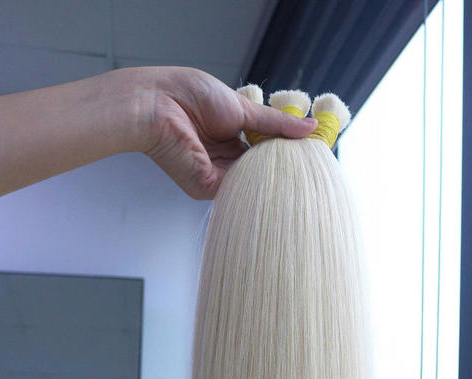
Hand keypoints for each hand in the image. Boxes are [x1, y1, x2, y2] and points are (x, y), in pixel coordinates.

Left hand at [136, 67, 317, 199]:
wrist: (158, 103)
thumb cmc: (190, 95)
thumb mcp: (243, 108)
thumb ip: (276, 123)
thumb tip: (310, 127)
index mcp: (229, 137)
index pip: (263, 151)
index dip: (285, 152)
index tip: (309, 152)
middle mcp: (223, 159)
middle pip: (260, 169)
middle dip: (283, 166)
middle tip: (312, 164)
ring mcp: (216, 175)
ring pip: (253, 182)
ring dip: (273, 176)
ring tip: (300, 169)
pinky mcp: (208, 187)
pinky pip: (239, 190)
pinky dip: (258, 184)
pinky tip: (277, 178)